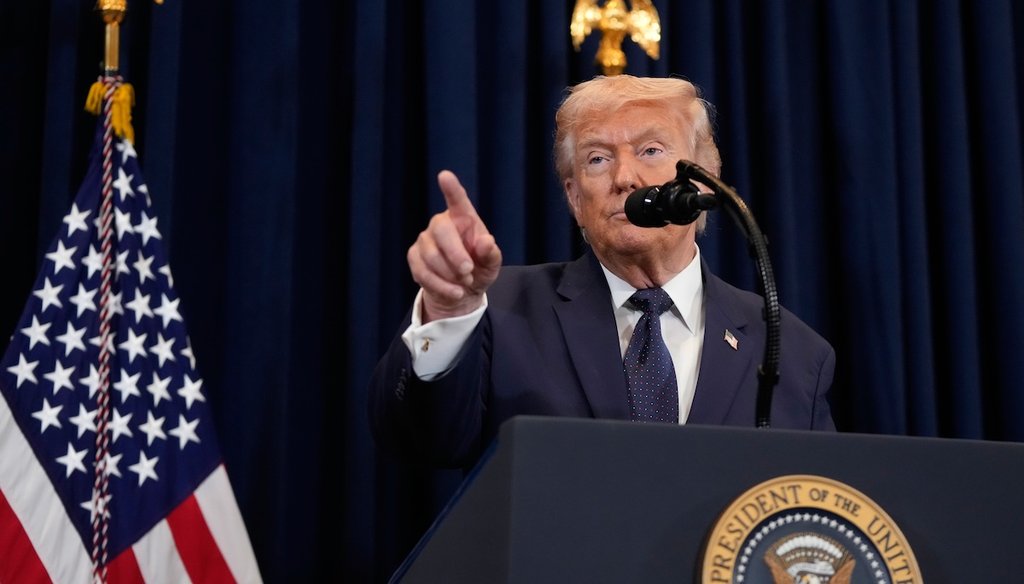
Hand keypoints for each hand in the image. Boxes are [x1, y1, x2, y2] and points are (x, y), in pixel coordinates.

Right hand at [408, 170, 501, 322]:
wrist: (461, 292)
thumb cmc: (479, 270)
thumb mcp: (492, 265)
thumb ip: (491, 253)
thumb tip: (486, 242)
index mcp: (464, 219)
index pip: (457, 200)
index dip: (451, 189)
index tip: (445, 176)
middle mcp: (441, 224)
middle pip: (441, 230)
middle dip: (455, 254)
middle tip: (468, 271)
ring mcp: (425, 239)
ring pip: (431, 256)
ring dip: (450, 275)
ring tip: (464, 283)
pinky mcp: (414, 257)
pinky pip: (422, 271)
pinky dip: (440, 285)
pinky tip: (453, 291)